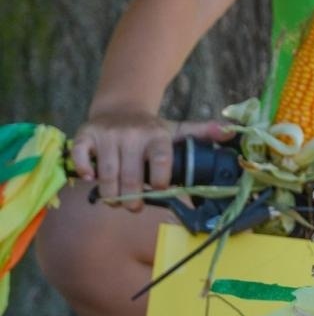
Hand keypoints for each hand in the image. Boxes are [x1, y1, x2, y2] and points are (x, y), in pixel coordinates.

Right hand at [70, 111, 229, 210]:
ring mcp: (108, 135)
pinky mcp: (86, 135)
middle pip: (131, 174)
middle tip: (134, 207)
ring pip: (107, 172)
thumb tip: (230, 133)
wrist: (120, 108)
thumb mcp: (177, 129)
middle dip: (133, 197)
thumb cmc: (151, 129)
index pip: (160, 160)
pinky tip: (90, 181)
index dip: (160, 180)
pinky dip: (83, 171)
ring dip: (111, 193)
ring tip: (117, 203)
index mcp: (157, 135)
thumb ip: (201, 133)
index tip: (160, 191)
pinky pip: (80, 156)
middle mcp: (132, 134)